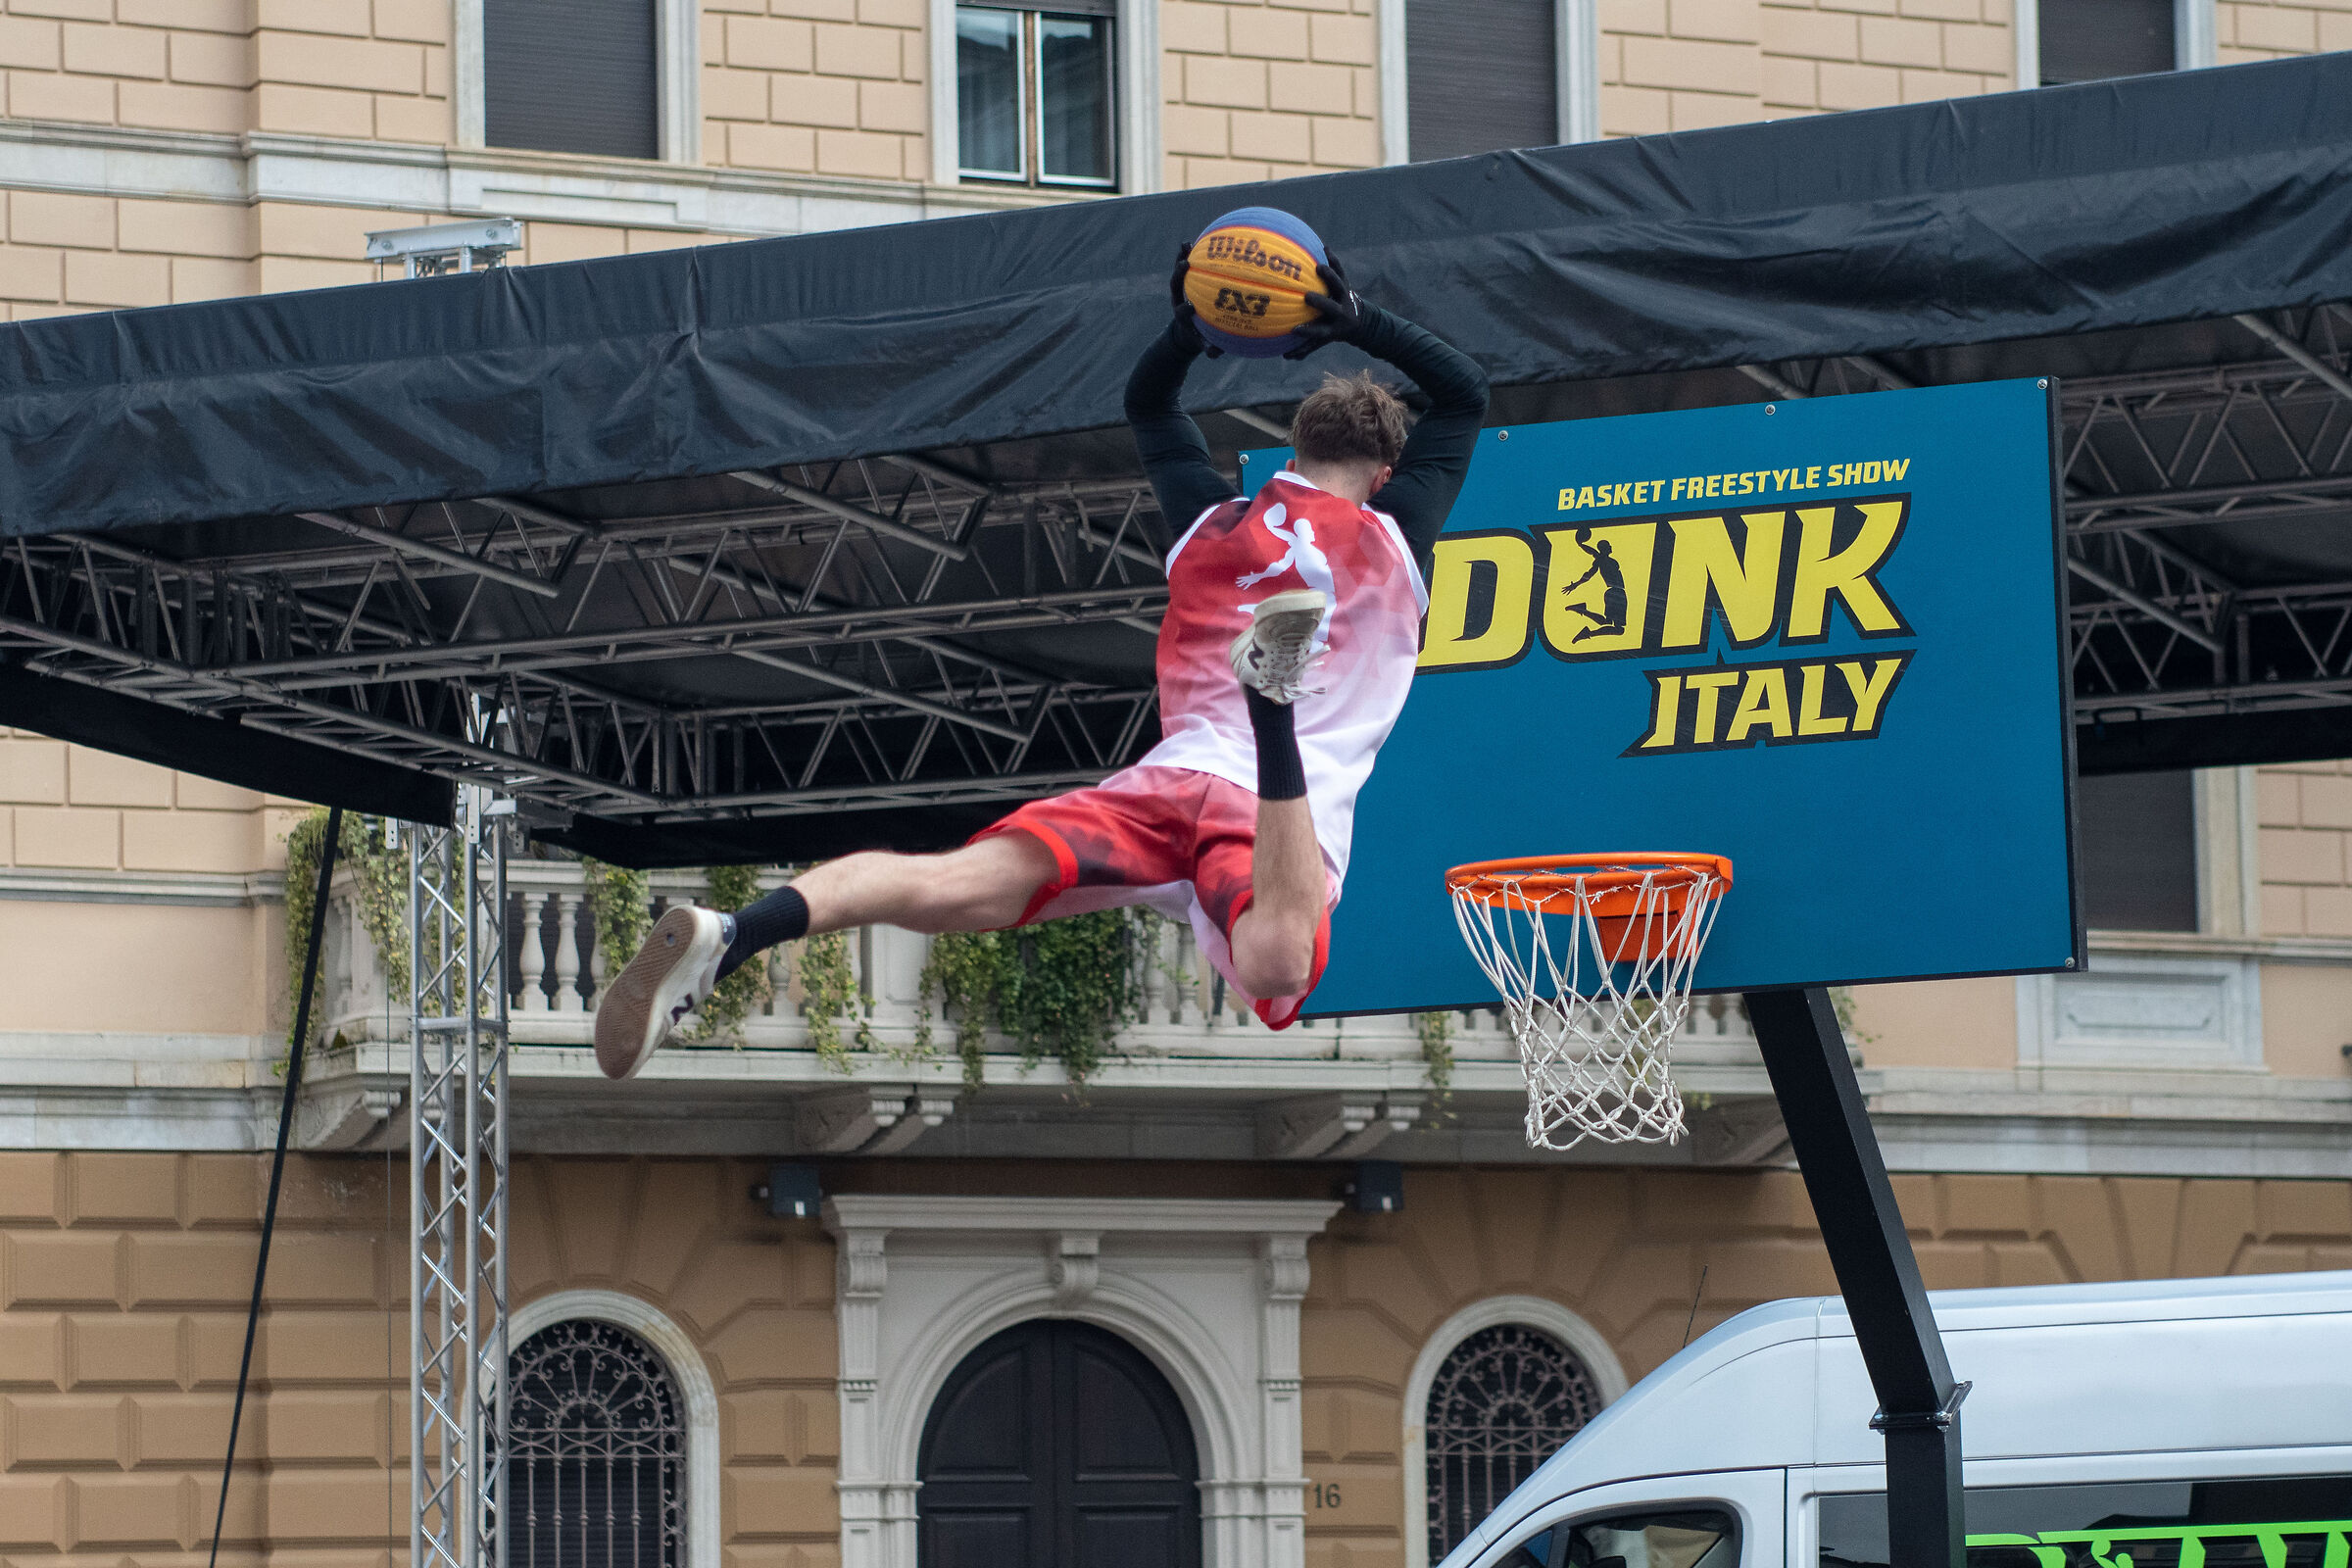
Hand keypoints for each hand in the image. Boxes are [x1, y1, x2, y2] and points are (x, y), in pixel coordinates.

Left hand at [1168, 240, 1222, 357]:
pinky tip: (1199, 240)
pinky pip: (1189, 266)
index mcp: (1183, 316)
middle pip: (1175, 286)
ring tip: (1187, 244)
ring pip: (1180, 273)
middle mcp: (1179, 300)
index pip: (1181, 312)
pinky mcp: (1185, 282)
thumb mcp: (1204, 346)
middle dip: (1179, 276)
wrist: (1186, 332)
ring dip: (1182, 258)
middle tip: (1184, 265)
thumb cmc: (1200, 338)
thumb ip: (1210, 349)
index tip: (1190, 307)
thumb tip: (1216, 353)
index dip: (1184, 309)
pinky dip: (1192, 254)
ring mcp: (1180, 290)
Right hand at [1284, 256, 1366, 359]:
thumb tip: (1285, 358)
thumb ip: (1305, 348)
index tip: (1294, 330)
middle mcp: (1340, 311)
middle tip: (1307, 297)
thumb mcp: (1322, 340)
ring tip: (1318, 267)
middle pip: (1331, 307)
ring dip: (1330, 277)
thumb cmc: (1332, 330)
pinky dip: (1333, 259)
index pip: (1320, 331)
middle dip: (1321, 303)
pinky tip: (1324, 248)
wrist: (1359, 320)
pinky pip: (1340, 270)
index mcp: (1334, 327)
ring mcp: (1344, 296)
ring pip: (1339, 286)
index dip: (1308, 332)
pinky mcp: (1346, 283)